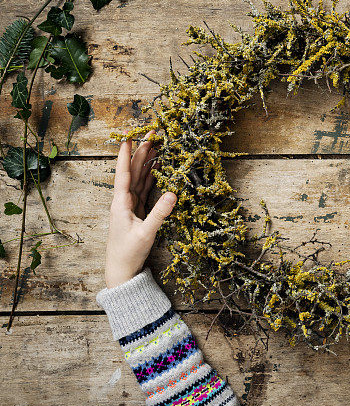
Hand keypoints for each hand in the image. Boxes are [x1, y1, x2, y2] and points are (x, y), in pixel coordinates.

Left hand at [105, 131, 176, 287]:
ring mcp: (130, 206)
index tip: (129, 138)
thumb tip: (173, 193)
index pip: (124, 174)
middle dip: (142, 152)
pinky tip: (157, 169)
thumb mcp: (146, 233)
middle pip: (133, 171)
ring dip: (147, 162)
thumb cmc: (129, 253)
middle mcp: (123, 201)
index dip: (127, 156)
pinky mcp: (137, 212)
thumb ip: (159, 213)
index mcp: (121, 203)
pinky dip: (151, 177)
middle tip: (152, 134)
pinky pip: (145, 189)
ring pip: (139, 178)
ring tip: (156, 146)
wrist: (121, 271)